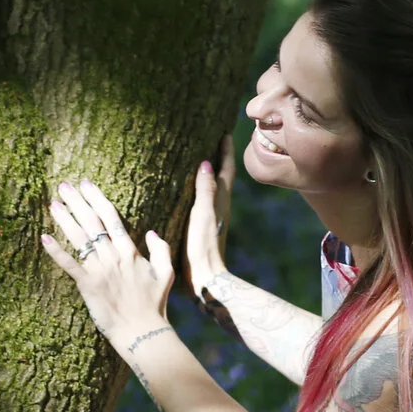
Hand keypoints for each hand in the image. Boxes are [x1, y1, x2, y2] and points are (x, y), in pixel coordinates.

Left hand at [42, 178, 172, 345]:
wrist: (143, 332)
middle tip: (64, 186)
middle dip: (77, 203)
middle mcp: (114, 257)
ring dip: (65, 220)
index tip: (86, 185)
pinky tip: (45, 237)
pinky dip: (56, 251)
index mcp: (131, 252)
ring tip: (54, 203)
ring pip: (80, 239)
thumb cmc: (155, 304)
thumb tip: (151, 232)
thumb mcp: (166, 274)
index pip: (111, 219)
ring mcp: (100, 271)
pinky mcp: (88, 286)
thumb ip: (161, 250)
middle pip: (92, 223)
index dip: (97, 200)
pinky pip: (70, 265)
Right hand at [187, 134, 233, 294]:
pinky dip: (198, 189)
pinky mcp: (202, 228)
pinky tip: (186, 191)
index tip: (225, 132)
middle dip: (219, 158)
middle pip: (222, 177)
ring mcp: (211, 217)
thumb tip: (206, 163)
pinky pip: (202, 201)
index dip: (226, 151)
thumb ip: (205, 190)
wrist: (204, 279)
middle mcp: (219, 207)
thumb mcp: (203, 215)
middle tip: (212, 140)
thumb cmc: (203, 246)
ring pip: (212, 188)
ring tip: (198, 159)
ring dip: (209, 173)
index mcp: (221, 201)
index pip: (226, 170)